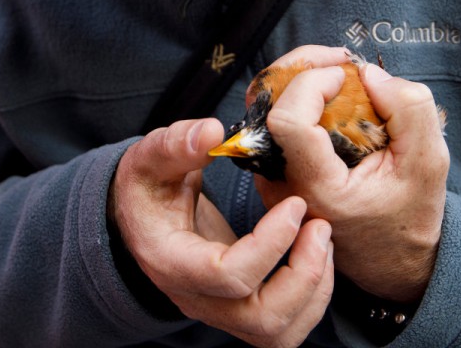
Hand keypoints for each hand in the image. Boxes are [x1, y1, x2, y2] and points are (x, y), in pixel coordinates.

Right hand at [111, 117, 334, 347]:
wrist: (138, 217)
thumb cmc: (147, 187)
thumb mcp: (150, 157)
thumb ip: (176, 144)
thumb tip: (213, 132)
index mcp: (171, 262)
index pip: (227, 275)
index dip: (270, 244)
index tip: (294, 204)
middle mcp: (195, 298)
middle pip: (261, 318)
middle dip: (304, 276)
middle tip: (320, 227)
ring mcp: (219, 311)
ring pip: (278, 332)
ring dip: (314, 291)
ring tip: (322, 240)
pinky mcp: (240, 311)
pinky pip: (285, 327)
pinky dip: (312, 299)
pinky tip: (316, 255)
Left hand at [252, 46, 448, 303]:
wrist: (392, 257)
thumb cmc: (410, 214)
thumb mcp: (430, 163)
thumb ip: (409, 110)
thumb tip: (367, 73)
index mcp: (318, 190)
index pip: (287, 122)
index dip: (311, 83)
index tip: (347, 75)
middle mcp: (283, 186)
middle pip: (267, 105)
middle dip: (303, 67)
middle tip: (342, 60)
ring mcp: (272, 179)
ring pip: (265, 108)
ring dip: (299, 79)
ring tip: (340, 73)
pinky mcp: (273, 171)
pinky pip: (273, 121)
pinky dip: (298, 97)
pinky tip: (331, 94)